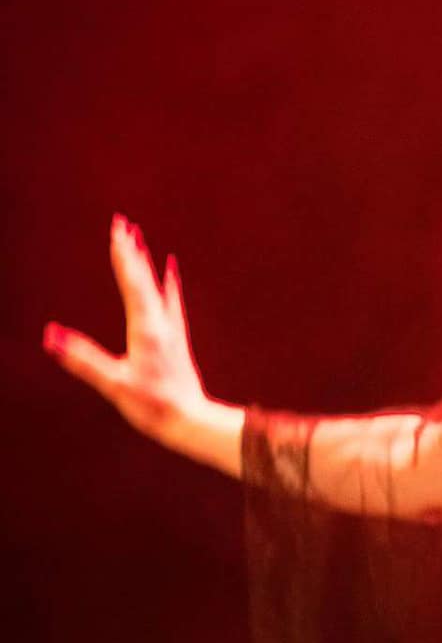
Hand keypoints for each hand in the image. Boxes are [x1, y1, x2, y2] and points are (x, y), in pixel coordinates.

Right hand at [44, 216, 213, 450]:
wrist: (191, 420)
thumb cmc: (153, 405)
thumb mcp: (114, 384)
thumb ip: (83, 359)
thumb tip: (50, 336)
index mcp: (146, 328)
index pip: (132, 282)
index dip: (122, 254)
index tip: (116, 229)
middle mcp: (161, 322)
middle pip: (144, 277)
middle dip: (131, 250)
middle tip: (123, 222)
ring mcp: (170, 329)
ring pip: (156, 285)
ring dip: (146, 261)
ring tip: (140, 238)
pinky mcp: (175, 339)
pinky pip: (171, 301)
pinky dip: (168, 282)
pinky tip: (171, 269)